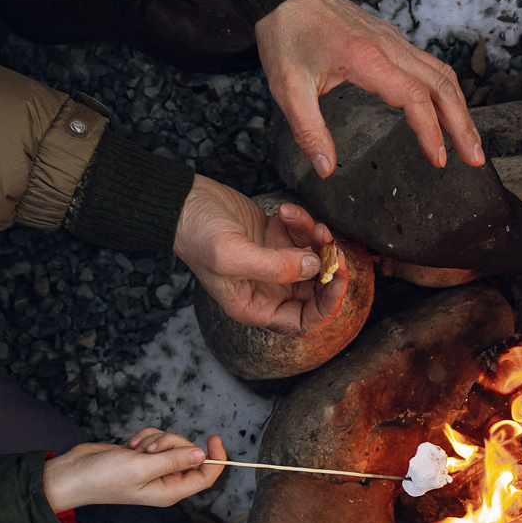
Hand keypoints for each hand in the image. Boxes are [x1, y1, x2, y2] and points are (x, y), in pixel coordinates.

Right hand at [42, 432, 219, 510]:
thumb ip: (174, 460)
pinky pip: (157, 438)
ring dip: (154, 440)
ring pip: (171, 442)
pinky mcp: (144, 455)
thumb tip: (202, 455)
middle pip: (188, 453)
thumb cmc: (105, 477)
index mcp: (170, 491)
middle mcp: (165, 481)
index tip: (214, 438)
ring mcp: (155, 467)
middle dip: (170, 443)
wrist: (75, 473)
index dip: (215, 459)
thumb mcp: (142, 467)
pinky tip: (130, 446)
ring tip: (135, 450)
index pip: (205, 477)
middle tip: (148, 451)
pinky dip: (145, 437)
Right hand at [175, 178, 349, 334]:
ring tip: (313, 225)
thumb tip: (314, 266)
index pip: (305, 321)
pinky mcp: (276, 238)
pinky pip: (303, 235)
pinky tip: (287, 211)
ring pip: (315, 260)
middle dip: (330, 269)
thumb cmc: (197, 235)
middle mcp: (269, 289)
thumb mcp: (232, 256)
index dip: (328, 306)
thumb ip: (275, 268)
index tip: (338, 280)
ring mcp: (275, 263)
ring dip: (319, 242)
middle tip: (334, 248)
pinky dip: (303, 222)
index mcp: (257, 307)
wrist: (182, 201)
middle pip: (317, 291)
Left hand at [257, 0, 482, 175]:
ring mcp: (394, 40)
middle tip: (476, 158)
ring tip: (470, 141)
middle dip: (464, 125)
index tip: (440, 160)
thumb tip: (325, 169)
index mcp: (367, 58)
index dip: (432, 132)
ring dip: (461, 108)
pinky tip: (448, 111)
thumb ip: (308, 131)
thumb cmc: (285, 33)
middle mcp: (389, 46)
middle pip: (443, 86)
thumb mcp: (287, 86)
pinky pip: (430, 66)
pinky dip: (447, 92)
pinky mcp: (392, 39)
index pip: (415, 98)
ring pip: (442, 74)